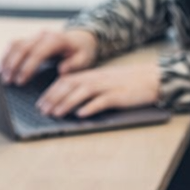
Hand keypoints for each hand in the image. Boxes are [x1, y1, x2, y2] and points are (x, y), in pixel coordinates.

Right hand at [0, 28, 98, 84]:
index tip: (20, 81)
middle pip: (22, 47)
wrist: (80, 38)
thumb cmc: (82, 51)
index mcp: (56, 40)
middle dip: (13, 65)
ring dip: (7, 60)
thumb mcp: (84, 58)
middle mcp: (43, 35)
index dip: (27, 67)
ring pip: (16, 44)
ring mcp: (35, 35)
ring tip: (2, 76)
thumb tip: (62, 69)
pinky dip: (6, 55)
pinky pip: (14, 44)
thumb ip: (74, 64)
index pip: (37, 53)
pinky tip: (2, 67)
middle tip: (7, 81)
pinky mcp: (30, 39)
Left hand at [35, 59, 161, 117]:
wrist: (149, 78)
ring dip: (67, 103)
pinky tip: (81, 115)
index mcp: (90, 75)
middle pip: (70, 86)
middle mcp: (95, 79)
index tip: (40, 103)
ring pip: (82, 92)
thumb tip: (67, 101)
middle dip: (53, 98)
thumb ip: (86, 88)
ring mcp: (106, 86)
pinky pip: (101, 101)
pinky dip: (90, 108)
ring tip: (56, 113)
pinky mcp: (118, 96)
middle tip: (42, 110)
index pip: (65, 81)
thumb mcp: (102, 81)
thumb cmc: (124, 82)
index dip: (51, 92)